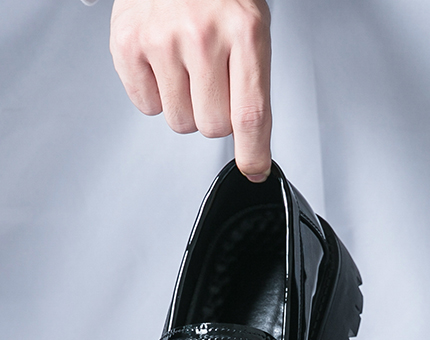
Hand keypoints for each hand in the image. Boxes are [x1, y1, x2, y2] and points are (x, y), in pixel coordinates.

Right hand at [110, 0, 271, 181]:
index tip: (254, 170)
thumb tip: (253, 148)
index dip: (253, 152)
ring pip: (180, 122)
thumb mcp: (252, 31)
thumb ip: (254, 88)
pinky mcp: (128, 42)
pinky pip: (146, 105)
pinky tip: (162, 64)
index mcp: (245, 33)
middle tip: (213, 83)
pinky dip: (155, 94)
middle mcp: (202, 36)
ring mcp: (162, 39)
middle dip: (215, 115)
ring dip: (185, 107)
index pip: (250, 115)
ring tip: (186, 69)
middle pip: (212, 127)